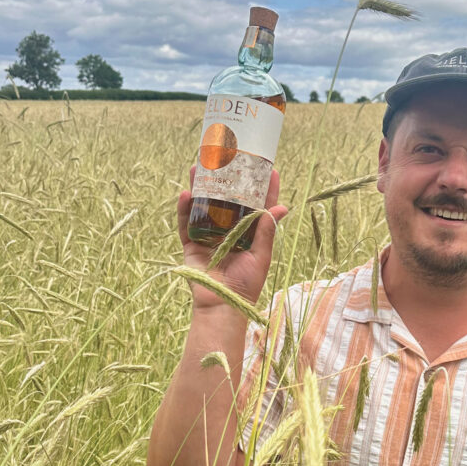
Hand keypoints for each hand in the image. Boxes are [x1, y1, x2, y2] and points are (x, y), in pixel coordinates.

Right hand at [177, 165, 288, 308]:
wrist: (222, 306)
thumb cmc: (245, 284)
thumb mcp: (261, 256)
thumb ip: (267, 231)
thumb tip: (282, 207)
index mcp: (248, 233)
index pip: (257, 205)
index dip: (263, 188)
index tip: (269, 168)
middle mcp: (228, 231)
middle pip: (227, 200)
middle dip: (226, 180)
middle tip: (227, 159)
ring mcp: (208, 236)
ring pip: (203, 206)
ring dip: (200, 187)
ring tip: (199, 167)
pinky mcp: (190, 244)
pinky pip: (185, 223)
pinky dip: (184, 209)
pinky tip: (186, 193)